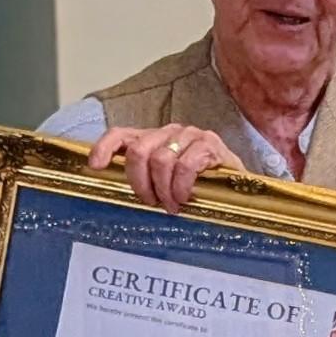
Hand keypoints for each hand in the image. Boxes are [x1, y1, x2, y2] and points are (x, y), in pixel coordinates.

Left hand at [87, 124, 244, 211]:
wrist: (239, 183)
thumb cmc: (200, 184)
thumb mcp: (167, 180)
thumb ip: (146, 178)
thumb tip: (117, 191)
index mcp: (154, 138)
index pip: (121, 134)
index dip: (105, 148)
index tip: (96, 166)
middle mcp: (169, 131)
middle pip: (138, 151)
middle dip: (139, 181)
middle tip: (150, 201)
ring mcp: (190, 135)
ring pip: (160, 160)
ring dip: (163, 189)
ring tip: (172, 204)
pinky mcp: (209, 144)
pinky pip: (185, 165)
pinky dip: (180, 186)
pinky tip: (185, 198)